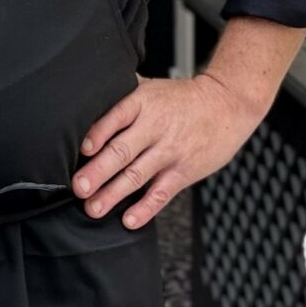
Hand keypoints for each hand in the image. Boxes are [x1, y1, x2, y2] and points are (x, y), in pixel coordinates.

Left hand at [74, 72, 264, 228]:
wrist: (227, 104)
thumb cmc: (182, 98)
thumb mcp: (150, 86)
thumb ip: (121, 93)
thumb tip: (85, 98)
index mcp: (142, 103)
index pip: (115, 118)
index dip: (97, 134)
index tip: (81, 150)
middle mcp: (155, 127)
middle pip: (122, 150)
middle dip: (98, 171)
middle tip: (79, 188)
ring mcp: (170, 151)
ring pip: (137, 175)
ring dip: (113, 194)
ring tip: (93, 208)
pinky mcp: (184, 171)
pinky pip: (162, 192)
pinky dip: (145, 208)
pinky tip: (129, 220)